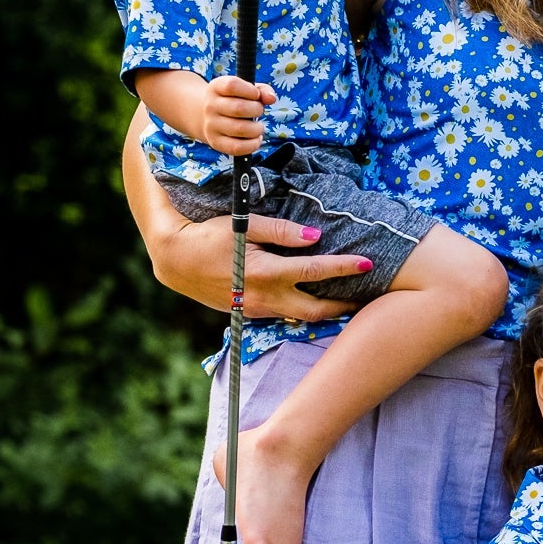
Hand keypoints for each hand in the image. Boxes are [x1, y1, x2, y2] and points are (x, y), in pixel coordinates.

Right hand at [152, 211, 372, 318]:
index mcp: (267, 273)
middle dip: (344, 306)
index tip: (368, 263)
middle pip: (316, 310)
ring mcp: (256, 310)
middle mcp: (265, 297)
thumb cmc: (209, 237)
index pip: (316, 271)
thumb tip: (314, 237)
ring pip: (299, 317)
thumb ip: (281, 231)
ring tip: (347, 299)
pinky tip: (313, 299)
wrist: (175, 261)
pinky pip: (282, 314)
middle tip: (367, 297)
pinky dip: (301, 309)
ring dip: (324, 310)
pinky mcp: (248, 313)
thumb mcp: (244, 226)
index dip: (345, 267)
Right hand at [201, 76, 276, 155]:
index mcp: (216, 87)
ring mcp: (211, 125)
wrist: (208, 116)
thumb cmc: (234, 100)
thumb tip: (271, 98)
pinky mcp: (215, 142)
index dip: (250, 91)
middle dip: (257, 110)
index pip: (232, 86)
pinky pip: (237, 147)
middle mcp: (210, 106)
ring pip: (240, 129)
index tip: (256, 95)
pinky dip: (253, 145)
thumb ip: (262, 90)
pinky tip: (256, 139)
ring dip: (257, 129)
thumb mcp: (245, 89)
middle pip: (238, 108)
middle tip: (258, 111)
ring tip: (258, 127)